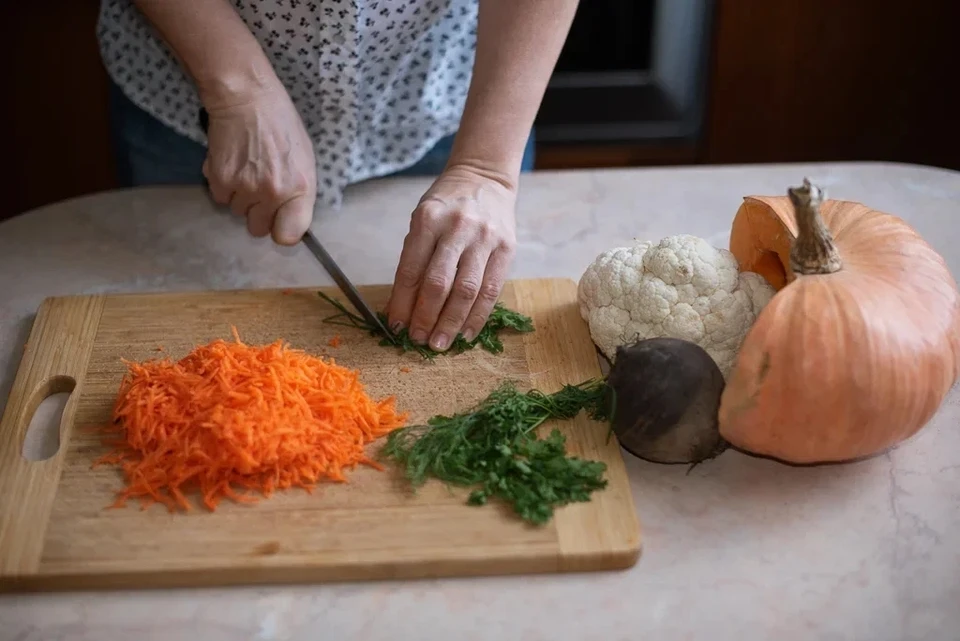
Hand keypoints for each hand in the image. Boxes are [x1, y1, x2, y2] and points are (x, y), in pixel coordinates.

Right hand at [202, 87, 316, 244]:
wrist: (246, 98)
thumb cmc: (280, 125)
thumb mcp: (304, 159)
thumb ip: (298, 193)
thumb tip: (289, 218)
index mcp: (300, 188)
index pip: (288, 236)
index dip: (281, 230)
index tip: (279, 221)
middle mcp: (273, 193)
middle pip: (258, 228)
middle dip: (258, 214)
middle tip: (259, 190)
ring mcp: (244, 187)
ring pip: (238, 212)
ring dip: (240, 197)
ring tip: (247, 168)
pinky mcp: (220, 179)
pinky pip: (220, 198)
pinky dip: (223, 185)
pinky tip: (232, 163)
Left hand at [386, 165, 517, 350]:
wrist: (484, 177)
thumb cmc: (446, 204)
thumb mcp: (422, 220)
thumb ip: (414, 259)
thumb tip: (403, 307)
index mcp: (428, 219)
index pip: (411, 270)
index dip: (403, 303)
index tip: (396, 327)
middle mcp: (457, 228)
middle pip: (439, 283)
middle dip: (426, 317)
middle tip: (418, 341)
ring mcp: (485, 238)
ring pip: (466, 291)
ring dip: (451, 322)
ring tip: (440, 343)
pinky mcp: (506, 248)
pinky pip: (491, 289)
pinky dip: (477, 316)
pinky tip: (466, 332)